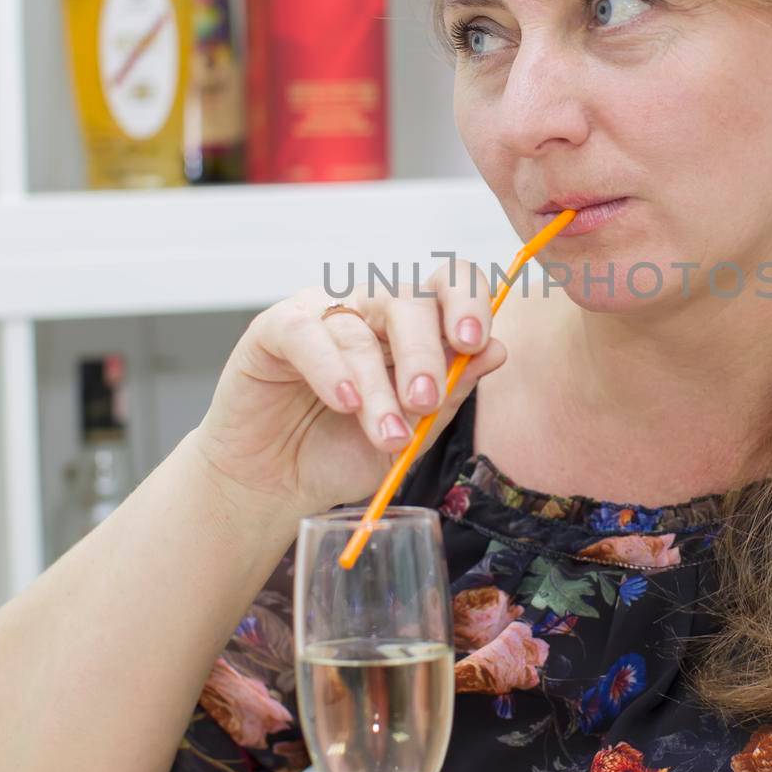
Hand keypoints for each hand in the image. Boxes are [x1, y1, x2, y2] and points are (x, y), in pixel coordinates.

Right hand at [192, 263, 506, 512]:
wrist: (278, 486)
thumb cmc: (343, 453)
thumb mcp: (412, 433)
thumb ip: (452, 392)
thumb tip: (498, 349)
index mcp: (411, 326)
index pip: (448, 284)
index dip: (467, 302)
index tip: (474, 343)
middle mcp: (369, 310)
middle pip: (407, 299)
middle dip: (423, 353)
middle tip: (426, 400)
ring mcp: (321, 314)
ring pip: (358, 330)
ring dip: (378, 389)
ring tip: (389, 436)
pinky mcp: (273, 329)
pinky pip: (305, 332)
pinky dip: (330, 368)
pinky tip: (344, 402)